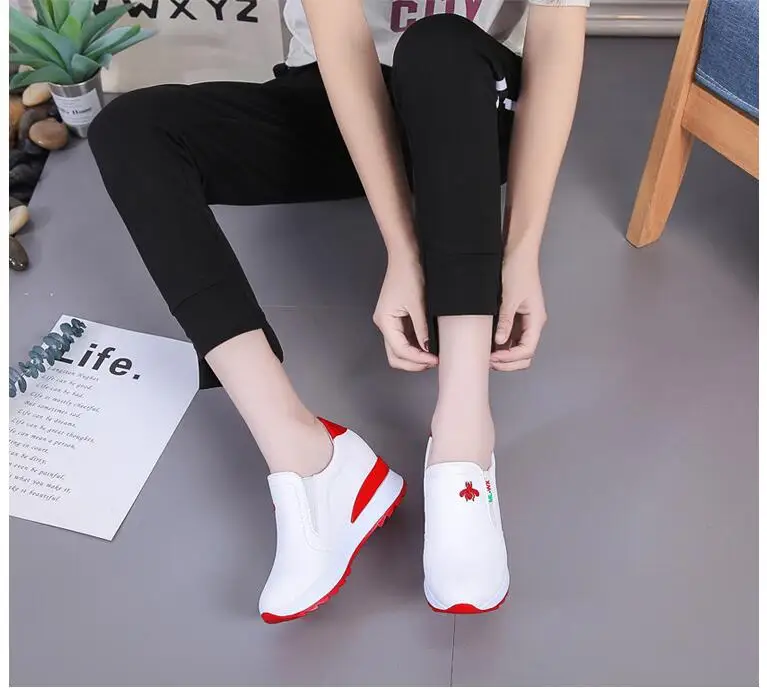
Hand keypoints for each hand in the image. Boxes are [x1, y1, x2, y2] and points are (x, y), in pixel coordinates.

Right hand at [373, 253, 437, 370]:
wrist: (405, 257)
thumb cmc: (409, 274)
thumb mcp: (418, 304)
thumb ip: (422, 329)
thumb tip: (427, 349)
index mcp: (385, 321)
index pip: (400, 350)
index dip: (417, 359)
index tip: (434, 360)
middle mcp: (384, 324)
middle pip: (394, 355)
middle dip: (412, 363)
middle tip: (432, 363)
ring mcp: (389, 322)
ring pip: (398, 350)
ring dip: (413, 357)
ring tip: (432, 357)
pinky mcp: (396, 319)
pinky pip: (403, 339)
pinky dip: (414, 346)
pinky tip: (428, 346)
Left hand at [491, 248, 546, 370]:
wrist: (518, 254)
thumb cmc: (518, 271)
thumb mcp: (509, 298)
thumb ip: (506, 321)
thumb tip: (500, 341)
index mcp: (536, 320)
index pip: (527, 350)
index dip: (510, 359)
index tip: (493, 358)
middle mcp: (532, 325)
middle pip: (525, 355)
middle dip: (508, 363)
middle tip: (489, 362)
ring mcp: (524, 323)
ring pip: (517, 349)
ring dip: (504, 356)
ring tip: (486, 356)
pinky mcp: (515, 319)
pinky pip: (510, 339)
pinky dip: (501, 346)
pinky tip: (487, 346)